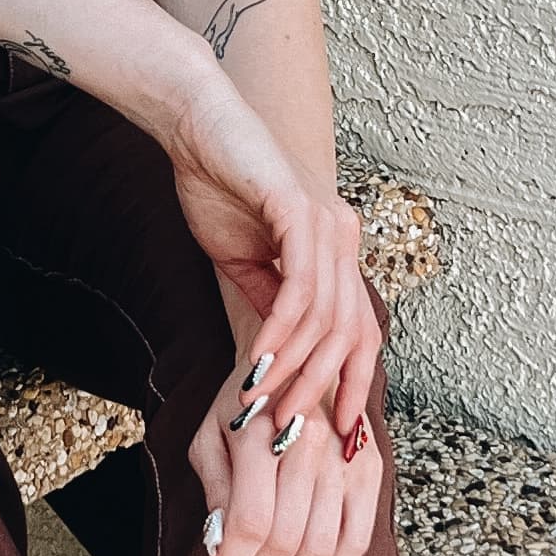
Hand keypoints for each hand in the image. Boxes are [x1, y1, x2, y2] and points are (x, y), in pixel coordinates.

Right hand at [159, 86, 378, 445]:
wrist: (195, 126)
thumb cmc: (218, 183)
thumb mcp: (246, 258)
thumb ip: (270, 298)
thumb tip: (283, 352)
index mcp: (336, 247)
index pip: (360, 328)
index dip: (355, 380)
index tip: (338, 429)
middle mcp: (344, 235)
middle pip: (351, 331)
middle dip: (321, 387)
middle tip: (288, 428)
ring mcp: (328, 222)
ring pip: (326, 316)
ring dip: (295, 367)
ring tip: (264, 401)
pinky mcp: (301, 210)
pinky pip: (299, 286)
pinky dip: (281, 330)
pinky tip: (260, 358)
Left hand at [186, 293, 382, 555]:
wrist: (296, 356)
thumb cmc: (243, 404)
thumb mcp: (208, 437)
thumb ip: (214, 492)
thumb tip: (219, 548)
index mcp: (261, 433)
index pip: (250, 525)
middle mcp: (309, 445)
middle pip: (285, 543)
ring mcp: (345, 458)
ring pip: (321, 550)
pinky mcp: (369, 469)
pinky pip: (356, 541)